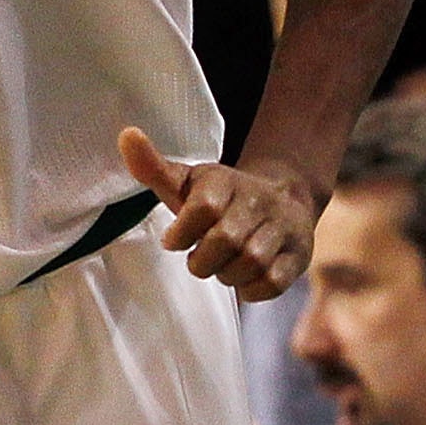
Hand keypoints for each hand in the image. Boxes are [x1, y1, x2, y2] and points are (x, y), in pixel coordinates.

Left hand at [121, 127, 314, 300]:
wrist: (283, 199)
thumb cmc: (220, 199)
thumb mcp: (187, 182)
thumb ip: (153, 166)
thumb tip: (126, 135)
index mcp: (226, 181)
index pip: (204, 206)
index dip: (183, 232)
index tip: (173, 241)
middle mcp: (259, 200)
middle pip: (225, 239)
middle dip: (202, 261)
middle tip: (199, 259)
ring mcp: (283, 227)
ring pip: (251, 262)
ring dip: (227, 275)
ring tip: (222, 267)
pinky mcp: (299, 255)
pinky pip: (273, 282)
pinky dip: (251, 289)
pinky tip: (244, 278)